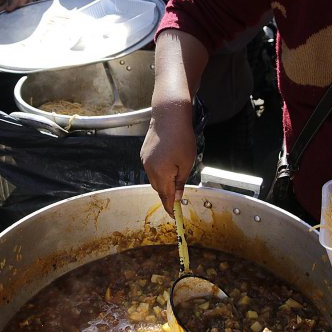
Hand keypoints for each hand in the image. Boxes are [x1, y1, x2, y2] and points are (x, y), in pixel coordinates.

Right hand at [140, 102, 196, 217]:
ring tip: (175, 176)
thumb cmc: (181, 138)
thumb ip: (181, 182)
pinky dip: (159, 171)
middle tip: (178, 197)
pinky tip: (168, 163)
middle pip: (158, 188)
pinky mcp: (144, 153)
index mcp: (160, 174)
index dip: (170, 208)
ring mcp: (145, 160)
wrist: (169, 115)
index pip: (165, 197)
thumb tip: (178, 197)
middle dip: (167, 194)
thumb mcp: (187, 163)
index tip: (174, 216)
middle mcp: (149, 168)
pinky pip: (151, 168)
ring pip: (154, 178)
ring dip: (163, 181)